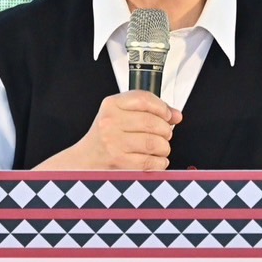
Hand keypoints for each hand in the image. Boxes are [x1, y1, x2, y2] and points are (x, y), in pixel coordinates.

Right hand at [34, 91, 182, 170]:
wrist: (85, 160)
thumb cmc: (105, 137)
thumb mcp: (119, 115)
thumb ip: (147, 110)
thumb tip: (176, 115)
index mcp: (111, 105)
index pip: (144, 99)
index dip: (163, 107)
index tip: (168, 115)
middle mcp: (110, 122)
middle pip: (153, 122)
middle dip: (165, 130)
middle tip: (164, 134)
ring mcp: (114, 143)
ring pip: (154, 142)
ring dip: (164, 147)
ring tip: (160, 148)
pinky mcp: (119, 162)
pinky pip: (151, 161)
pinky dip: (159, 162)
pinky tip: (156, 159)